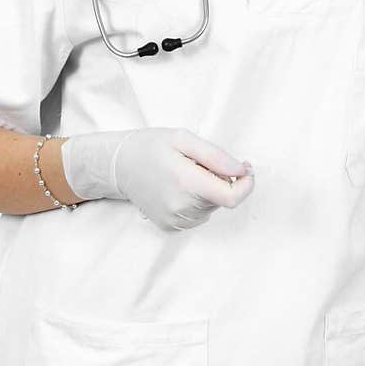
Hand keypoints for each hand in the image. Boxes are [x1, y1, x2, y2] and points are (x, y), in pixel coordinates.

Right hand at [61, 126, 254, 230]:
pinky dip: (197, 201)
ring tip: (185, 174)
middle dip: (220, 180)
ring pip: (212, 208)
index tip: (245, 168)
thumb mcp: (184, 139)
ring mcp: (174, 220)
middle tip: (199, 163)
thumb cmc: (151, 147)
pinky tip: (179, 188)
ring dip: (208, 192)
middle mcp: (181, 207)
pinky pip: (198, 215)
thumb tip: (242, 170)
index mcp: (186, 183)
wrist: (118, 165)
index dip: (246, 184)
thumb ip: (216, 156)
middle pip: (222, 199)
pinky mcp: (170, 226)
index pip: (232, 197)